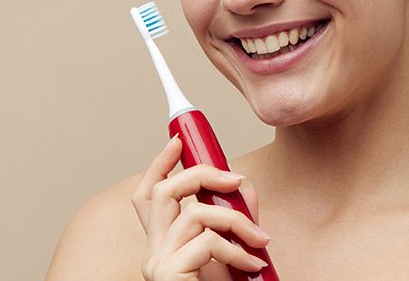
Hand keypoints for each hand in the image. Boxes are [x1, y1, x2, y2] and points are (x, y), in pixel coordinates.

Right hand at [131, 135, 271, 279]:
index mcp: (163, 245)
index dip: (160, 165)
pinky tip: (252, 265)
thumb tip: (242, 186)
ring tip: (259, 241)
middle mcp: (153, 251)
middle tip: (237, 180)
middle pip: (164, 191)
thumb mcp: (232, 253)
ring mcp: (157, 262)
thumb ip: (234, 221)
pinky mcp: (168, 273)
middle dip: (202, 174)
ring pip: (194, 213)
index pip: (149, 197)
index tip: (178, 141)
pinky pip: (208, 241)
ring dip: (235, 220)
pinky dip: (237, 249)